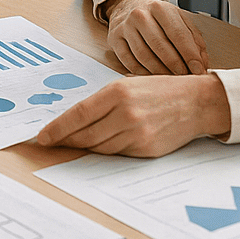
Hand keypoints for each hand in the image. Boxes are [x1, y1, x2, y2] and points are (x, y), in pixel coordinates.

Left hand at [34, 74, 231, 156]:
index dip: (58, 128)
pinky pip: (117, 154)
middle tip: (52, 143)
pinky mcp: (147, 149)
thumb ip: (102, 102)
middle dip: (66, 140)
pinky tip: (98, 146)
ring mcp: (137, 134)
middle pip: (86, 135)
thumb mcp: (127, 84)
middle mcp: (126, 114)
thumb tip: (74, 120)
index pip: (78, 115)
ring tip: (72, 143)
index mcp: (118, 92)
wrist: (197, 102)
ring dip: (84, 147)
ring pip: (99, 147)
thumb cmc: (160, 89)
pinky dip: (105, 151)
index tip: (42, 137)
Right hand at [102, 0, 209, 74]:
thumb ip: (194, 39)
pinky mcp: (114, 39)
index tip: (198, 70)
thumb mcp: (178, 19)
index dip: (190, 55)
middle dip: (176, 66)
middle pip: (160, 46)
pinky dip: (143, 73)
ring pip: (144, 56)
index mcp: (160, 8)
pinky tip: (153, 77)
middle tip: (186, 78)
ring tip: (171, 80)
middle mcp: (140, 15)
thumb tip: (201, 63)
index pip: (178, 34)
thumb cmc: (158, 16)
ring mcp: (125, 27)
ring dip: (160, 72)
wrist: (129, 5)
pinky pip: (129, 61)